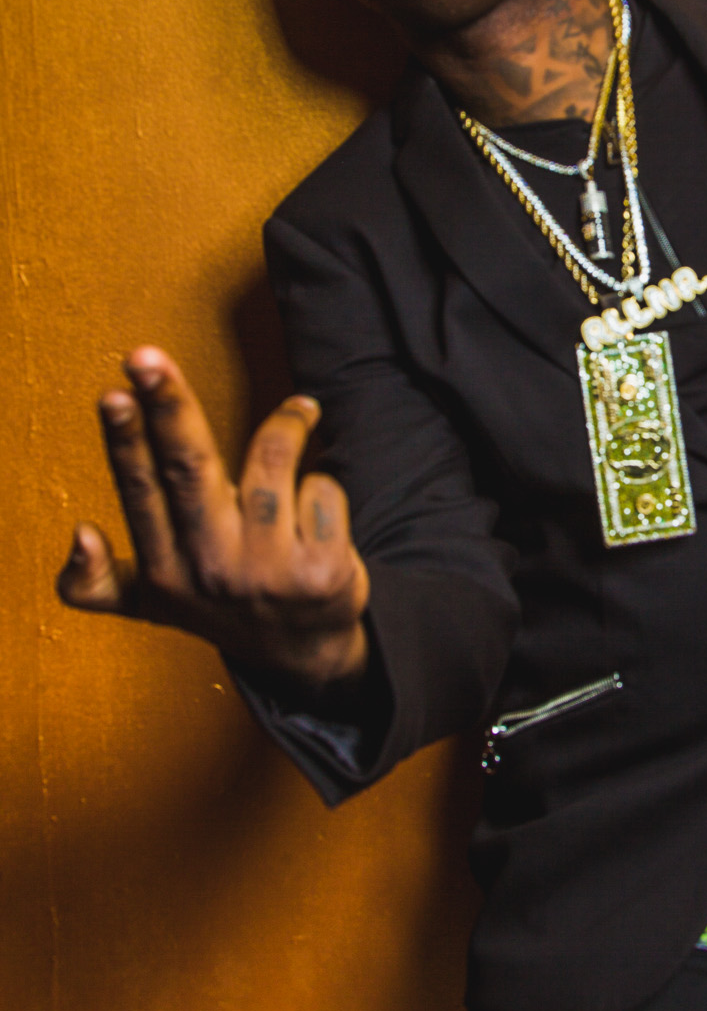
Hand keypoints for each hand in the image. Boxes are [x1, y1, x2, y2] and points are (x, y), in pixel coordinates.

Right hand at [57, 348, 369, 685]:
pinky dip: (323, 482)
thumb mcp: (153, 604)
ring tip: (298, 415)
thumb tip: (78, 536)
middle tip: (147, 357)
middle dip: (168, 407)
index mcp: (166, 569)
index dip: (127, 443)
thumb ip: (99, 581)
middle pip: (189, 468)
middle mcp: (213, 570)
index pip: (142, 493)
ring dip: (288, 426)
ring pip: (272, 462)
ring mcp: (269, 572)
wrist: (304, 654)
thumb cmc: (223, 605)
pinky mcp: (322, 571)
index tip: (115, 395)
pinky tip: (318, 504)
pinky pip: (322, 488)